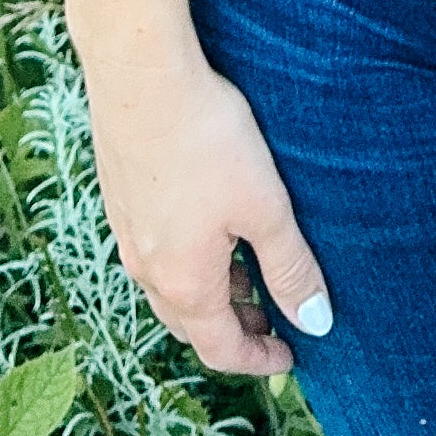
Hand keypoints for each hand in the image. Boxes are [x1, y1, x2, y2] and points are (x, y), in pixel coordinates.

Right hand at [82, 29, 333, 379]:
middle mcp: (147, 268)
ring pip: (171, 286)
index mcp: (185, 282)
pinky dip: (188, 259)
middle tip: (275, 319)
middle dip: (234, 329)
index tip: (291, 357)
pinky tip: (212, 224)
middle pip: (191, 324)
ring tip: (251, 271)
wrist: (139, 75)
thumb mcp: (265, 206)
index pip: (221, 349)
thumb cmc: (208, 139)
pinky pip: (155, 251)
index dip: (259, 360)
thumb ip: (292, 268)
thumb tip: (316, 323)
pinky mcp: (120, 196)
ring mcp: (127, 232)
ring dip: (212, 292)